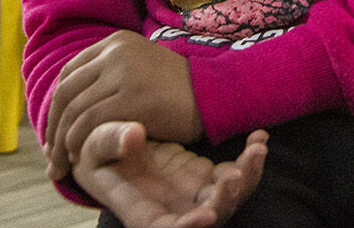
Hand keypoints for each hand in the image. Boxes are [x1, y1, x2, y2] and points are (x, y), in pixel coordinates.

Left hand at [45, 30, 202, 180]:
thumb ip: (109, 75)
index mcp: (116, 42)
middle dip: (52, 126)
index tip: (55, 129)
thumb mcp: (139, 67)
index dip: (56, 105)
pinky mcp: (129, 97)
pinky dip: (77, 143)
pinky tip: (80, 156)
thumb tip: (71, 101)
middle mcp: (115, 52)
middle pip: (66, 92)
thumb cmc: (177, 89)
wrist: (213, 94)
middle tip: (51, 153)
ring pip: (73, 110)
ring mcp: (122, 73)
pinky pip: (88, 123)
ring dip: (61, 141)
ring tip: (62, 163)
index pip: (69, 73)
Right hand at [74, 121, 268, 227]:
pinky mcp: (208, 176)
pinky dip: (250, 157)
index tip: (208, 215)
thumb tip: (133, 135)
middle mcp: (175, 209)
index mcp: (143, 211)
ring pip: (230, 196)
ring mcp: (195, 193)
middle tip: (235, 175)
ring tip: (257, 148)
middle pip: (209, 215)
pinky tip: (259, 135)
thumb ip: (109, 142)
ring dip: (248, 176)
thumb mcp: (94, 148)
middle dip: (226, 200)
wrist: (117, 146)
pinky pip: (236, 172)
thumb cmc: (99, 155)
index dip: (189, 226)